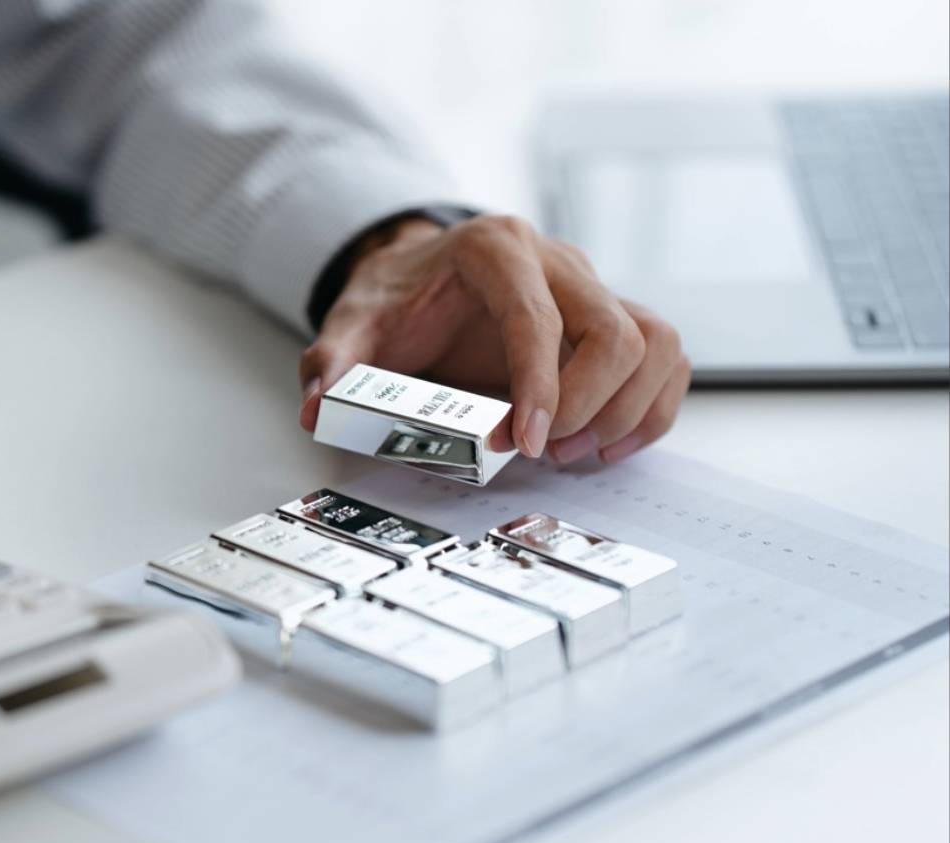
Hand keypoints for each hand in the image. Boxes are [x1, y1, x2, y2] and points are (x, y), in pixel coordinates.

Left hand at [298, 215, 690, 463]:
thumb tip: (318, 407)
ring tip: (573, 453)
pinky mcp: (608, 318)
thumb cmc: (396, 297)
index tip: (525, 445)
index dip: (540, 386)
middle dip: (589, 405)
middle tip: (543, 453)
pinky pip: (663, 358)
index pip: (537, 317)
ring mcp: (590, 288)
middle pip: (616, 329)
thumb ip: (333, 360)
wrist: (416, 273)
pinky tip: (605, 446)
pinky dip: (650, 408)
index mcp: (495, 249)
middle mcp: (556, 261)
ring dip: (627, 409)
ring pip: (655, 341)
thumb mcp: (353, 321)